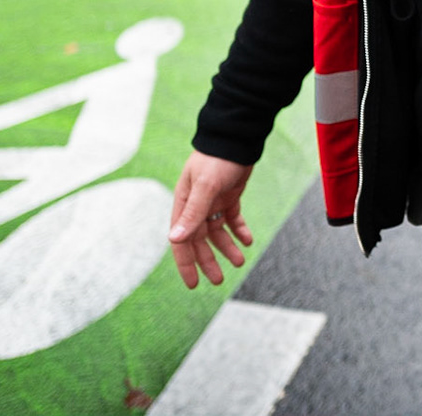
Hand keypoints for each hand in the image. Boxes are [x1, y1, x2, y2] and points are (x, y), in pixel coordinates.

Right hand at [168, 150, 255, 288]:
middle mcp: (196, 206)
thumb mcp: (204, 187)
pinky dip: (239, 230)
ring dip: (227, 248)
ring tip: (239, 261)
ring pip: (217, 232)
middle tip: (219, 280)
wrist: (236, 137)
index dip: (186, 264)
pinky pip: (232, 219)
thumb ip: (192, 214)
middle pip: (200, 241)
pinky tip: (248, 240)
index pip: (181, 241)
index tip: (193, 284)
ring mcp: (213, 201)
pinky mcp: (229, 196)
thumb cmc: (216, 159)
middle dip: (208, 261)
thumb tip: (174, 239)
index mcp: (184, 205)